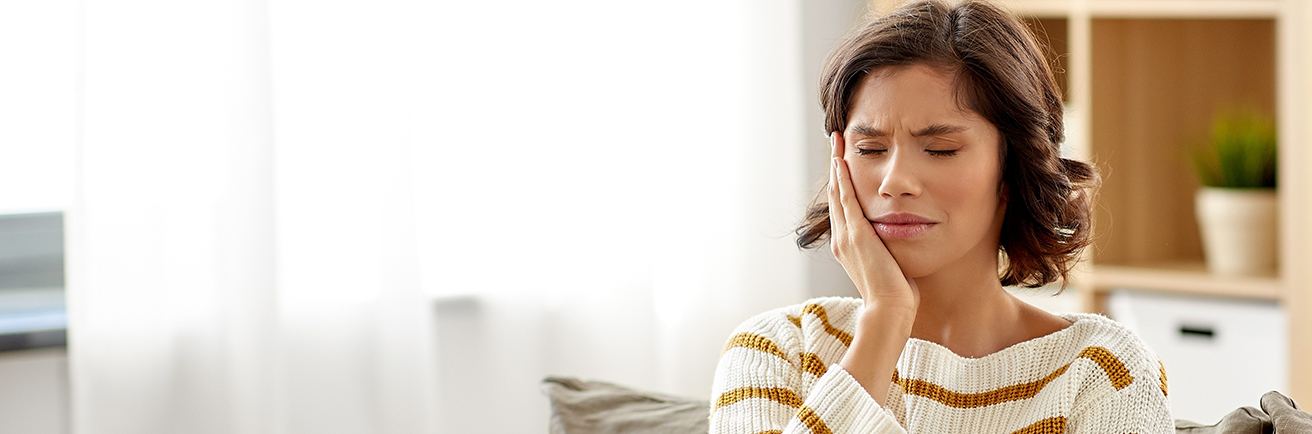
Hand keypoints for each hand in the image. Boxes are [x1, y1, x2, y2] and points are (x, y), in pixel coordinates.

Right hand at [828, 131, 920, 312]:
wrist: (889, 310)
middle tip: (836, 142)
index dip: (842, 183)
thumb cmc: (896, 295)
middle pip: (835, 194)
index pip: (843, 207)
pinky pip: (846, 199)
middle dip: (836, 167)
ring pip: (838, 192)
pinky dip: (843, 179)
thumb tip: (903, 240)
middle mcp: (841, 239)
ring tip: (837, 142)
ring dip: (837, 165)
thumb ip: (890, 249)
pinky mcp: (857, 235)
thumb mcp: (890, 265)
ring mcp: (846, 236)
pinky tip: (842, 161)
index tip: (843, 162)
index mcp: (847, 246)